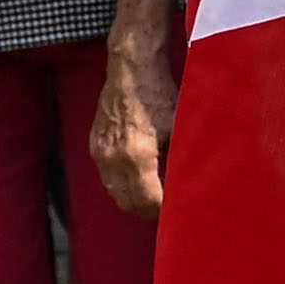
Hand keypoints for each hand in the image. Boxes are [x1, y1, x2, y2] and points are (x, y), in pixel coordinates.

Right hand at [94, 49, 176, 220]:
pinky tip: (139, 181)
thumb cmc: (160, 95)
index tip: (178, 214)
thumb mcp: (178, 129)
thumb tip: (189, 187)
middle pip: (128, 202)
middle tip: (168, 212)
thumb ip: (180, 161)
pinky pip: (106, 177)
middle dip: (148, 211)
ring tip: (156, 199)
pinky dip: (121, 185)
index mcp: (136, 156)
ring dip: (134, 200)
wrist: (132, 69)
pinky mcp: (94, 144)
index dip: (164, 212)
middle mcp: (112, 158)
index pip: (148, 201)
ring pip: (114, 192)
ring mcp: (100, 151)